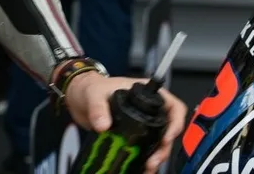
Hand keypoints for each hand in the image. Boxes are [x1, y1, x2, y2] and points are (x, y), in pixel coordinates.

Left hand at [64, 72, 186, 172]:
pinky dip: (145, 159)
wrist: (77, 99)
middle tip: (153, 160)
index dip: (175, 122)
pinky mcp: (133, 136)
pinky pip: (145, 149)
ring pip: (158, 142)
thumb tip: (103, 125)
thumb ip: (98, 108)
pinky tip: (141, 168)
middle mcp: (147, 109)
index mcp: (145, 93)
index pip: (173, 106)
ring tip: (148, 167)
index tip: (166, 137)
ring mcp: (141, 123)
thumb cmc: (89, 88)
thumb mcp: (94, 94)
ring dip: (156, 156)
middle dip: (164, 147)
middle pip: (167, 129)